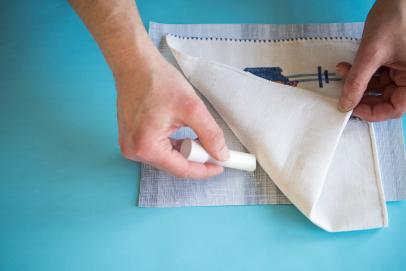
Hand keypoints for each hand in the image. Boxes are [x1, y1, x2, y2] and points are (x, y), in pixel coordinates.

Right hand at [116, 53, 228, 177]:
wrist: (135, 64)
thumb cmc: (157, 81)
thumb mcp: (192, 108)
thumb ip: (210, 134)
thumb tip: (221, 154)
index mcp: (146, 147)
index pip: (182, 170)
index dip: (204, 170)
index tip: (220, 166)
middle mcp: (133, 150)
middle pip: (173, 165)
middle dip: (194, 157)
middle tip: (210, 145)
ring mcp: (129, 145)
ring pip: (166, 158)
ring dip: (182, 149)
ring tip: (191, 129)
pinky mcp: (130, 138)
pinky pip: (156, 149)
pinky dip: (171, 144)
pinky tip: (178, 130)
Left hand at [337, 0, 405, 120]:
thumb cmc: (395, 18)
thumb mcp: (372, 53)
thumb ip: (357, 81)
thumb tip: (344, 105)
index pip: (396, 108)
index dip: (373, 112)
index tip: (351, 110)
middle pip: (386, 99)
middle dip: (361, 95)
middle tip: (342, 94)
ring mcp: (404, 69)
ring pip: (378, 87)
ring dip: (358, 82)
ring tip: (342, 72)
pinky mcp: (395, 61)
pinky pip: (377, 75)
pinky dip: (361, 73)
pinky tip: (346, 66)